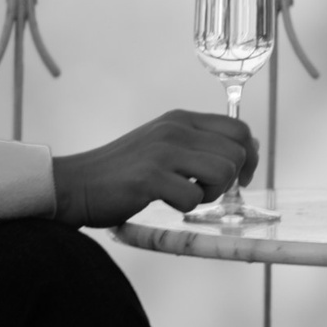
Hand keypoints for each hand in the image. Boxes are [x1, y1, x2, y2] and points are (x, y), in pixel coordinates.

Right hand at [52, 110, 256, 225]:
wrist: (76, 183)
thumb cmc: (123, 171)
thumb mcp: (164, 143)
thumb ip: (200, 143)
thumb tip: (249, 149)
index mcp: (181, 119)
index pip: (239, 128)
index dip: (250, 155)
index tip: (242, 177)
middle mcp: (175, 129)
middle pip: (236, 153)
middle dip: (228, 180)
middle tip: (202, 189)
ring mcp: (163, 151)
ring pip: (222, 173)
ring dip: (208, 194)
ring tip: (183, 194)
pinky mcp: (150, 177)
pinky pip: (193, 197)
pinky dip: (184, 207)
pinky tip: (163, 200)